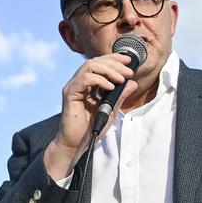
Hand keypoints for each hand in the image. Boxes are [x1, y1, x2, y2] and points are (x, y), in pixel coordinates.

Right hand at [44, 53, 137, 180]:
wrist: (78, 143)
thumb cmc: (91, 128)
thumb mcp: (111, 109)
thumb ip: (120, 95)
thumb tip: (132, 83)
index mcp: (89, 84)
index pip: (101, 64)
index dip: (115, 59)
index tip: (129, 61)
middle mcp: (80, 82)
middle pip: (96, 61)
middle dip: (114, 64)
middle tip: (128, 72)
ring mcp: (74, 86)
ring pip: (90, 66)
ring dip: (108, 70)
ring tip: (121, 79)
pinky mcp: (70, 93)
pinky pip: (84, 79)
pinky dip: (99, 80)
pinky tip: (110, 87)